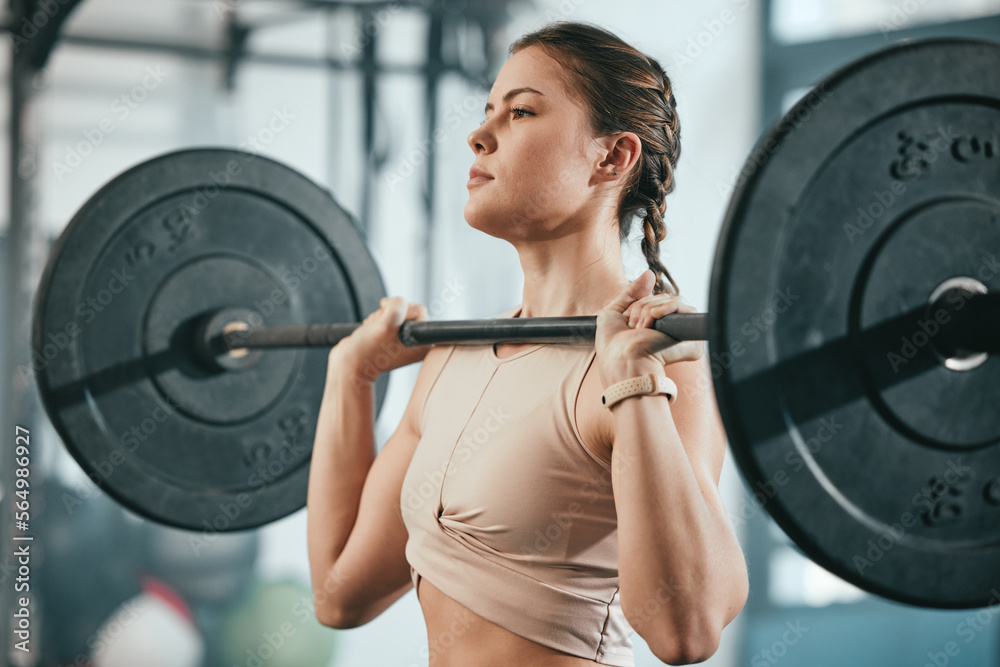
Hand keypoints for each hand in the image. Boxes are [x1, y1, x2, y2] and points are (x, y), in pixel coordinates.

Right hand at [329, 296, 432, 382]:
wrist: (349, 364)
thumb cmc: (367, 351)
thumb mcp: (386, 325)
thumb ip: (398, 307)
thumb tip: (399, 301)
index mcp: (423, 343)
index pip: (419, 310)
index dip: (400, 312)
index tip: (389, 326)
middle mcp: (417, 342)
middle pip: (407, 309)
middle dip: (389, 314)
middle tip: (379, 330)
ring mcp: (405, 339)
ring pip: (396, 311)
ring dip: (381, 316)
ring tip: (373, 331)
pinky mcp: (394, 336)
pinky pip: (389, 316)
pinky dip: (378, 319)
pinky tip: (372, 330)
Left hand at [595, 270, 704, 386]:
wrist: (621, 361)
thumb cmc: (613, 345)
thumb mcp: (615, 313)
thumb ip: (632, 292)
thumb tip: (650, 273)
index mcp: (655, 327)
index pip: (654, 301)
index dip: (639, 304)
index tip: (626, 321)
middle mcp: (670, 329)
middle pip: (661, 298)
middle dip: (641, 307)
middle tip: (632, 328)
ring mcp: (680, 333)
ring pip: (668, 300)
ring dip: (647, 310)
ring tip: (639, 330)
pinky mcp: (689, 337)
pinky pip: (679, 306)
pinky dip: (661, 309)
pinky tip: (652, 323)